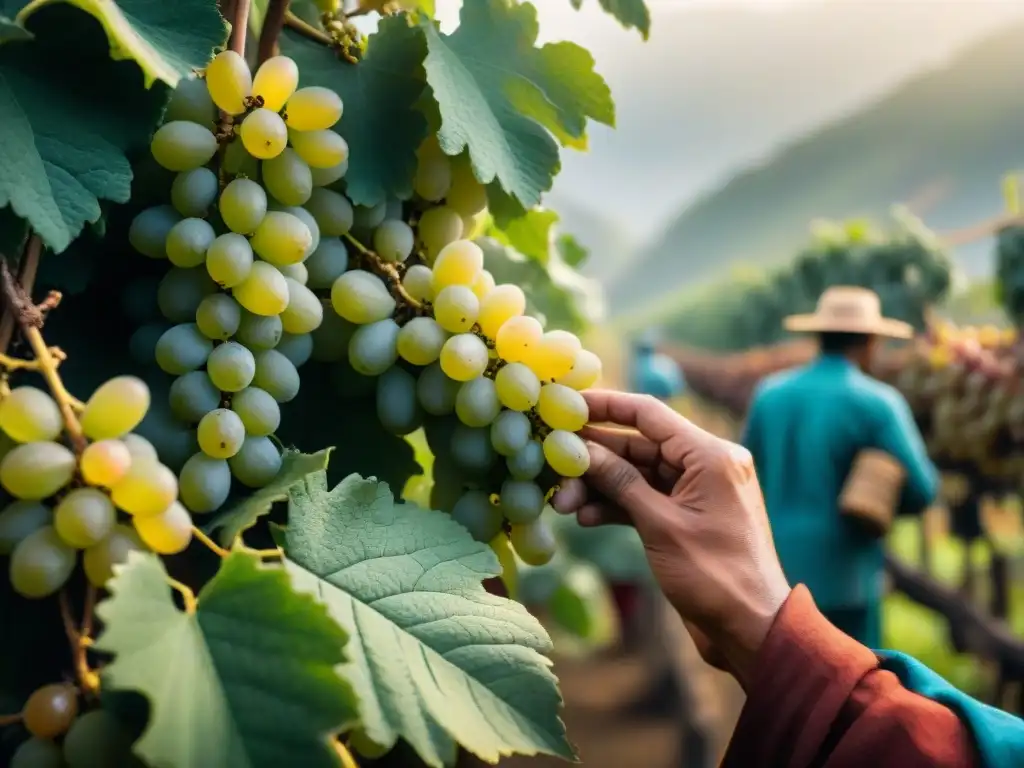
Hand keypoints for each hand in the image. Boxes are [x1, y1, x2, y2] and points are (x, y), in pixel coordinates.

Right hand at [552, 391, 790, 687]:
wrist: (751, 630)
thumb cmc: (714, 576)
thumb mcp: (660, 525)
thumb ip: (620, 483)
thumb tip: (582, 449)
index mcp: (711, 455)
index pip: (649, 414)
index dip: (605, 406)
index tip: (567, 405)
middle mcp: (707, 465)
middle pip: (639, 446)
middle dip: (595, 459)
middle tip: (553, 466)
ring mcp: (697, 492)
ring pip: (638, 475)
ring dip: (600, 487)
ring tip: (562, 504)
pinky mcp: (687, 517)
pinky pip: (646, 499)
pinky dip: (617, 506)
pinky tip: (586, 517)